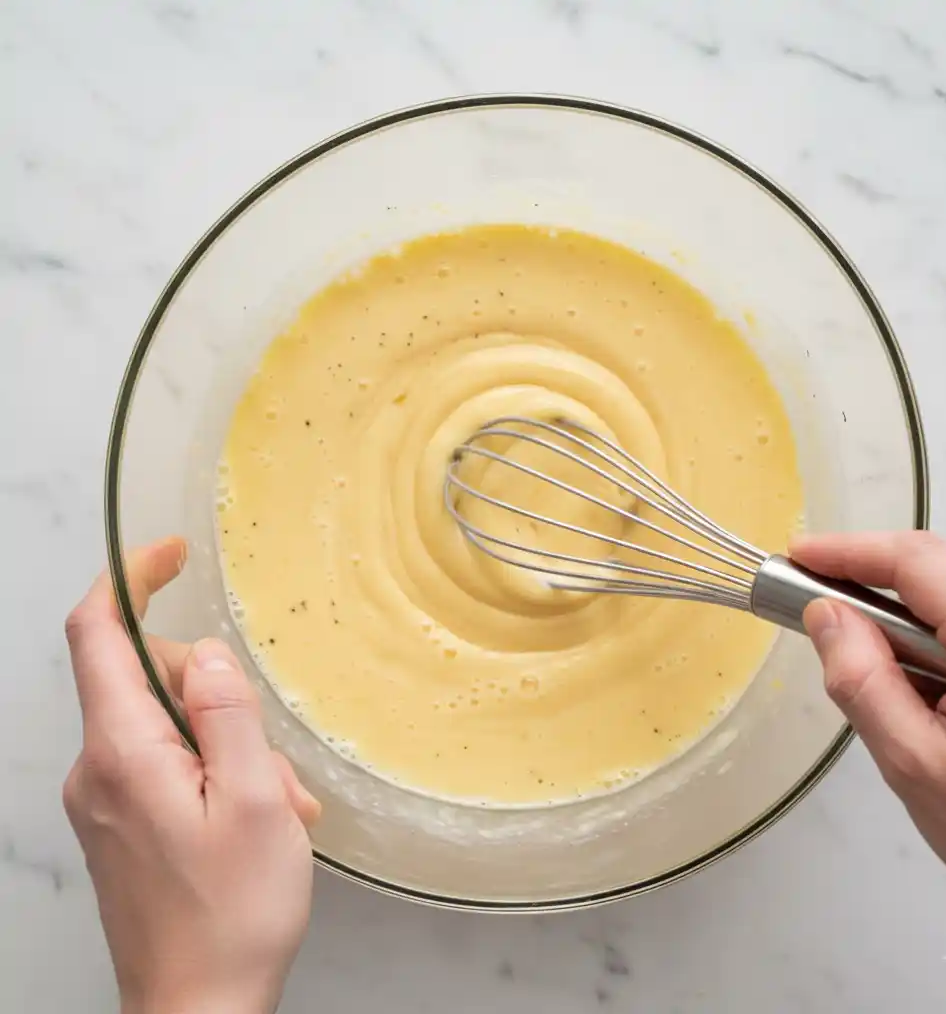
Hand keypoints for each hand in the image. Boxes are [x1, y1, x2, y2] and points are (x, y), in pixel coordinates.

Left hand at [63, 538, 320, 1013]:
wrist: (197, 1011)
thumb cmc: (232, 913)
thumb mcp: (254, 800)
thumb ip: (226, 712)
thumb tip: (200, 650)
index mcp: (122, 752)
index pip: (98, 634)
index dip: (127, 578)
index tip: (170, 551)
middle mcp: (97, 770)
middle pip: (144, 678)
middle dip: (214, 693)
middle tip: (272, 759)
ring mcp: (103, 800)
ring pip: (163, 725)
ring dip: (224, 743)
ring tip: (274, 805)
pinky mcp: (117, 824)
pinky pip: (160, 764)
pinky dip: (209, 770)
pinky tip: (250, 817)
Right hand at [792, 531, 945, 930]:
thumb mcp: (915, 766)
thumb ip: (862, 681)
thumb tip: (825, 615)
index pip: (918, 563)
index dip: (850, 551)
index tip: (800, 556)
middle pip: (943, 572)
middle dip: (874, 585)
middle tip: (817, 615)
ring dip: (910, 619)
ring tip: (880, 675)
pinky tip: (928, 685)